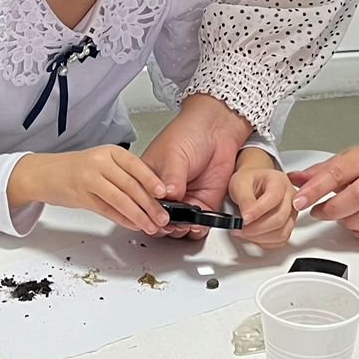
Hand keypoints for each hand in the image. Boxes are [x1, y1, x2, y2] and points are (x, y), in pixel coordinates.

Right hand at [8, 147, 168, 233]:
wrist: (44, 173)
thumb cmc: (77, 168)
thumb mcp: (103, 163)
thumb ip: (125, 176)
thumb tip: (153, 195)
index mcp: (110, 152)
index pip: (136, 165)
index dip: (152, 180)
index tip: (165, 193)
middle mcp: (100, 163)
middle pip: (130, 185)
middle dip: (149, 204)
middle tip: (163, 216)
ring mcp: (89, 179)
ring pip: (119, 199)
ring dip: (138, 215)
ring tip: (151, 225)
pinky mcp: (82, 196)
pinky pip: (107, 210)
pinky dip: (122, 219)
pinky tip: (133, 225)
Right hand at [142, 94, 251, 235]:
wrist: (217, 129)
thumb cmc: (188, 133)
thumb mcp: (173, 156)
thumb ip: (171, 179)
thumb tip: (167, 198)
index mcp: (148, 180)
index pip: (142, 204)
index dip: (146, 214)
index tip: (154, 217)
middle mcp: (165, 194)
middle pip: (158, 220)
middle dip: (163, 225)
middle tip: (170, 223)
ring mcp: (184, 200)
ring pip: (177, 227)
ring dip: (180, 230)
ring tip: (184, 224)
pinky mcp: (203, 204)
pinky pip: (198, 225)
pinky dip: (198, 230)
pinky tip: (198, 224)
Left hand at [229, 157, 295, 249]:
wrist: (253, 184)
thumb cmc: (249, 181)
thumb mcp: (240, 184)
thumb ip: (244, 198)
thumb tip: (247, 216)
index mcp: (280, 181)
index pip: (274, 197)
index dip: (258, 211)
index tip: (243, 219)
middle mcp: (290, 197)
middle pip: (279, 218)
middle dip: (256, 228)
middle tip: (240, 228)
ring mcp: (291, 212)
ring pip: (282, 232)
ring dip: (260, 237)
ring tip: (244, 232)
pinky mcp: (288, 225)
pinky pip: (281, 240)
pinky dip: (265, 242)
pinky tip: (253, 236)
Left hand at [291, 142, 358, 245]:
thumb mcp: (346, 160)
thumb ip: (319, 173)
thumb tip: (294, 179)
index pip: (337, 173)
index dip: (315, 189)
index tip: (300, 201)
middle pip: (358, 197)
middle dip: (333, 210)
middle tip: (319, 212)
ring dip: (353, 223)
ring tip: (343, 219)